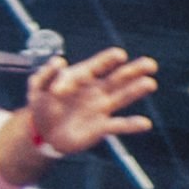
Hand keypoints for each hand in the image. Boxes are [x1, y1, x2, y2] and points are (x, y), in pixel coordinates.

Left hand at [26, 47, 157, 157]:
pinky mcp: (102, 127)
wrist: (43, 133)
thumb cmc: (41, 104)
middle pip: (118, 78)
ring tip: (150, 83)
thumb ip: (47, 74)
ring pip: (122, 97)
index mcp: (82, 77)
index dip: (108, 59)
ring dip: (136, 91)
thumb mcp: (38, 87)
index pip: (98, 65)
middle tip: (150, 64)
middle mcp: (96, 90)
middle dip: (134, 70)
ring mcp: (101, 108)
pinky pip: (119, 125)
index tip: (119, 55)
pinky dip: (132, 125)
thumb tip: (59, 61)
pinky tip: (145, 123)